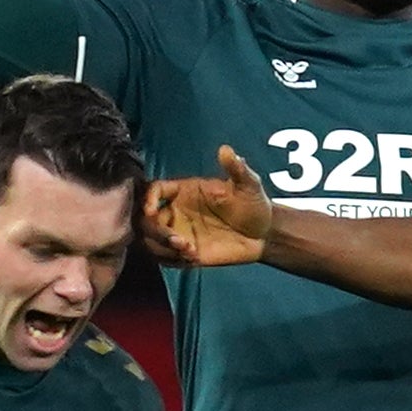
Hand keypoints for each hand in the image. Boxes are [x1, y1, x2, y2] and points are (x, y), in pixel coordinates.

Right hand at [146, 148, 272, 267]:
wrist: (265, 234)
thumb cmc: (253, 204)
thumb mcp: (248, 184)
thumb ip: (236, 169)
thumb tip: (226, 150)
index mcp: (183, 190)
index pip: (154, 190)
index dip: (147, 198)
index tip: (152, 210)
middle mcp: (175, 211)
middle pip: (145, 219)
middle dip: (155, 231)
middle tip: (177, 240)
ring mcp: (179, 233)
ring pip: (151, 241)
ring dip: (162, 248)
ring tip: (188, 251)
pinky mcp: (185, 252)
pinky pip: (165, 258)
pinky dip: (172, 260)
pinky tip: (192, 258)